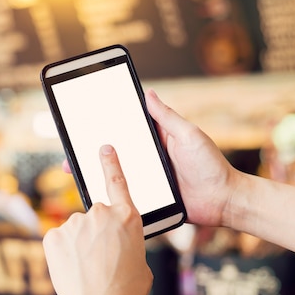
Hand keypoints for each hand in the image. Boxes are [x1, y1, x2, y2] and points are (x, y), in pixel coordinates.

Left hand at [44, 145, 152, 294]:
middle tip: (100, 258)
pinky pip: (59, 239)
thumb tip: (119, 243)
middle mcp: (101, 213)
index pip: (118, 182)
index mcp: (127, 218)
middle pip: (95, 216)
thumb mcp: (141, 262)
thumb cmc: (126, 291)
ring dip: (79, 244)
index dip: (110, 163)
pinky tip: (71, 268)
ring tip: (86, 268)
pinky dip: (63, 251)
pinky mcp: (54, 234)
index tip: (104, 149)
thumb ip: (128, 242)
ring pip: (76, 229)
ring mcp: (75, 222)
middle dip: (96, 233)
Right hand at [60, 90, 241, 227]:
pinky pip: (126, 196)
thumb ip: (166, 117)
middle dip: (90, 154)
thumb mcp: (188, 135)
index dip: (104, 128)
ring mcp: (146, 180)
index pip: (124, 131)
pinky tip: (95, 195)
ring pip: (115, 176)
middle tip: (69, 153)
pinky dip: (111, 195)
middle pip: (114, 155)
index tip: (83, 125)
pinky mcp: (149, 199)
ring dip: (95, 174)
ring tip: (75, 173)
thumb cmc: (211, 165)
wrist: (224, 201)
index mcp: (155, 141)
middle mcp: (147, 160)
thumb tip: (148, 93)